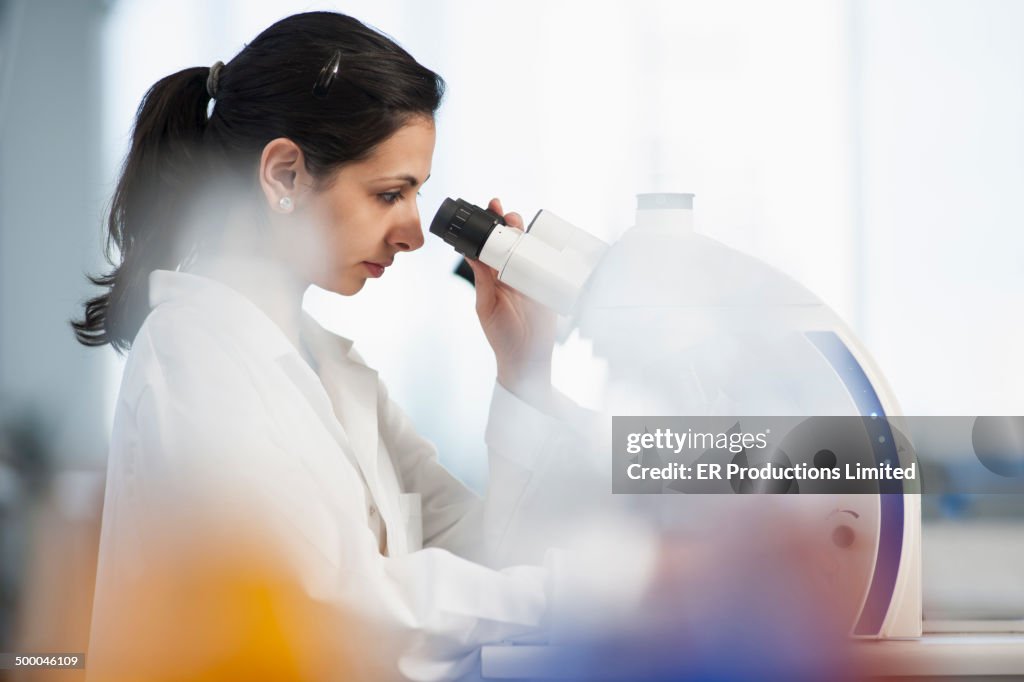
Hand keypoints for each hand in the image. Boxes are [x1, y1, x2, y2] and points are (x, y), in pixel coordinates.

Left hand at [467, 198, 556, 405]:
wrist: (526, 357)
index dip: (491, 226)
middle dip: (511, 224)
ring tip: (521, 224)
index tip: (491, 207)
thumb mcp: (487, 304)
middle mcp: (513, 273)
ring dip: (528, 234)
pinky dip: (551, 252)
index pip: (492, 245)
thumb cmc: (501, 335)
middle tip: (509, 214)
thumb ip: (482, 279)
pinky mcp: (549, 287)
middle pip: (514, 241)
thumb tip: (470, 253)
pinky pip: (550, 265)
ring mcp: (532, 279)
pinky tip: (549, 241)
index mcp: (494, 275)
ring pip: (532, 250)